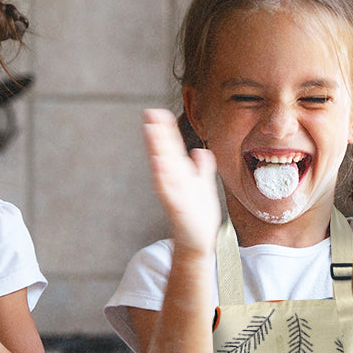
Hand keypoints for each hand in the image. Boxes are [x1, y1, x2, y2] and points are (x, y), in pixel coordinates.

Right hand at [143, 108, 220, 254]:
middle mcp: (174, 181)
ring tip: (150, 131)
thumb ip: (202, 168)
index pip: (171, 147)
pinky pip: (168, 189)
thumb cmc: (199, 215)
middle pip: (164, 152)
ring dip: (156, 149)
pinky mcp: (176, 207)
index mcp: (180, 174)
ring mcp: (173, 193)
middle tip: (149, 113)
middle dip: (157, 133)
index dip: (165, 130)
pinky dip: (162, 176)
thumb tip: (200, 151)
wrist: (198, 240)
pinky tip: (158, 162)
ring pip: (163, 167)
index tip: (158, 111)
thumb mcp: (203, 186)